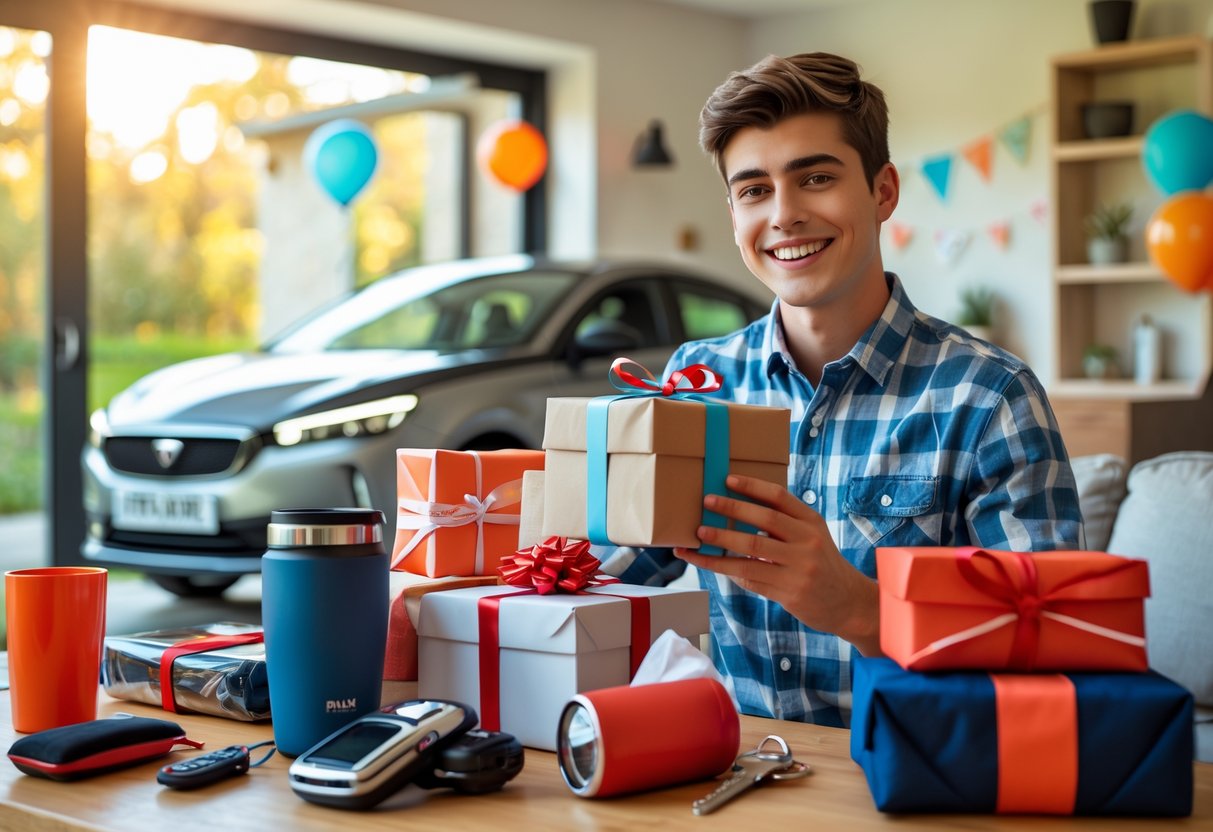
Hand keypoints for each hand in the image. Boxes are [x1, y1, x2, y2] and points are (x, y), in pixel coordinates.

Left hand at [675, 474, 881, 655]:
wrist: (848, 603)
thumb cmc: (822, 564)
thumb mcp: (813, 536)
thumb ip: (786, 523)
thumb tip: (739, 507)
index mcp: (812, 523)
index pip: (780, 497)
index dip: (753, 486)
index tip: (727, 479)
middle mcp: (808, 543)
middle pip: (765, 520)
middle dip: (732, 509)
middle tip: (706, 502)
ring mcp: (799, 569)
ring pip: (751, 552)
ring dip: (721, 542)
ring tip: (698, 535)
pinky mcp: (789, 593)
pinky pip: (751, 578)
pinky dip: (728, 569)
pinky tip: (710, 562)